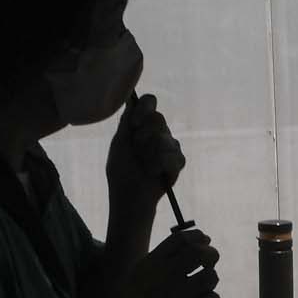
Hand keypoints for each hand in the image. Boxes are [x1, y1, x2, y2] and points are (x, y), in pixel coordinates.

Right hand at [95, 228, 220, 297]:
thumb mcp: (137, 276)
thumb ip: (158, 261)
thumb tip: (188, 246)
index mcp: (151, 263)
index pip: (182, 238)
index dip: (198, 237)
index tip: (204, 240)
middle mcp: (165, 276)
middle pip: (200, 253)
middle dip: (211, 254)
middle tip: (210, 261)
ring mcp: (178, 297)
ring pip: (211, 276)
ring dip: (210, 279)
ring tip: (202, 286)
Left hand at [107, 93, 185, 213]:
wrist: (130, 198)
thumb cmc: (121, 172)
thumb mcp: (119, 145)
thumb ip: (126, 123)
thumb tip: (130, 100)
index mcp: (141, 125)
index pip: (149, 102)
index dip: (144, 108)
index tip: (134, 124)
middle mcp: (157, 132)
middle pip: (158, 118)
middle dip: (144, 135)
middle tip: (137, 149)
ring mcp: (169, 145)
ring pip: (165, 138)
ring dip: (150, 154)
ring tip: (144, 166)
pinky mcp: (178, 161)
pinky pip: (174, 155)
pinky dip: (160, 165)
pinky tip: (154, 173)